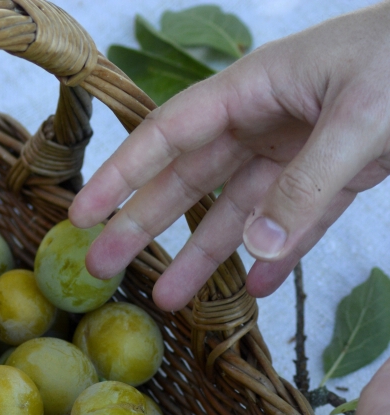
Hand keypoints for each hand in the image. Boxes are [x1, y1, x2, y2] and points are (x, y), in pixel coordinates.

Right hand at [68, 2, 389, 414]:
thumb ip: (309, 182)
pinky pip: (295, 221)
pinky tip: (256, 287)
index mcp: (255, 88)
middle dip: (144, 223)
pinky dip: (277, 254)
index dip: (120, 175)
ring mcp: (300, 147)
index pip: (168, 135)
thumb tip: (256, 246)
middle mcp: (266, 119)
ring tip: (165, 299)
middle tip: (100, 267)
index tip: (81, 214)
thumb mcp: (363, 114)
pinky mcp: (338, 173)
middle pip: (189, 179)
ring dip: (203, 254)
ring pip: (236, 209)